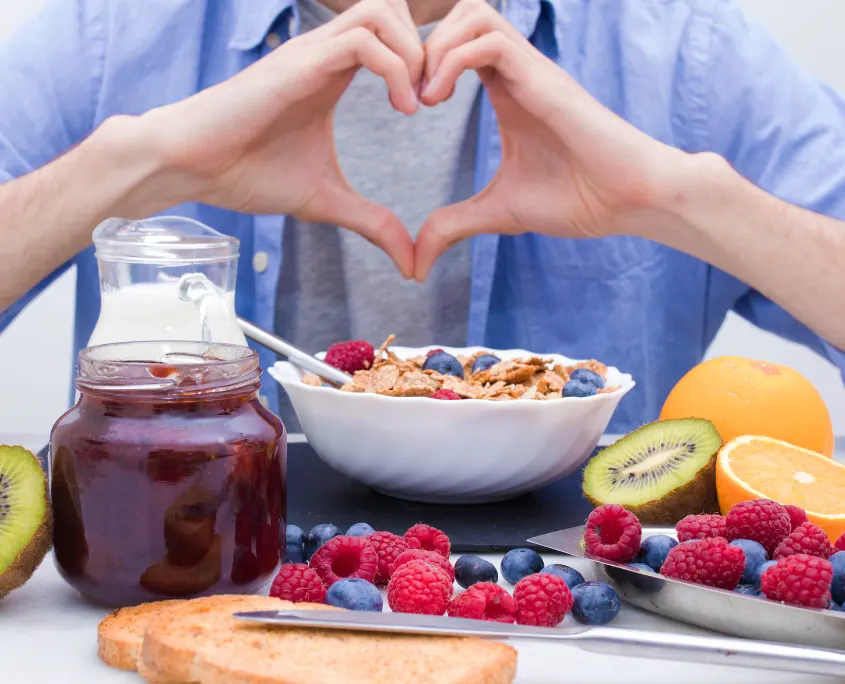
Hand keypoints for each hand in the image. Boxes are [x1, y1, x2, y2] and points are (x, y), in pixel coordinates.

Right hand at [138, 0, 423, 276]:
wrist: (189, 166)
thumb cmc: (246, 173)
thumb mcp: (326, 201)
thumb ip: (373, 224)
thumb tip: (411, 264)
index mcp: (333, 73)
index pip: (391, 32)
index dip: (424, 61)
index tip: (433, 106)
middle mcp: (324, 53)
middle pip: (392, 5)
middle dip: (428, 45)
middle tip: (433, 97)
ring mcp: (310, 54)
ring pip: (381, 10)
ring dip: (414, 52)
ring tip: (417, 104)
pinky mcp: (297, 66)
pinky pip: (361, 41)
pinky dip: (395, 69)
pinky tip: (403, 110)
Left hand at [414, 0, 687, 279]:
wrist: (631, 200)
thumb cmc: (578, 199)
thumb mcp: (498, 213)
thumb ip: (454, 226)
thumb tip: (416, 263)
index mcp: (506, 90)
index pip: (458, 41)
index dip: (423, 61)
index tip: (407, 106)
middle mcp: (518, 71)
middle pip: (462, 11)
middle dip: (422, 43)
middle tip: (409, 93)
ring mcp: (532, 70)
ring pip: (473, 12)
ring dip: (435, 47)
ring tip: (424, 97)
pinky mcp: (545, 80)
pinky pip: (490, 41)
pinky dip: (452, 61)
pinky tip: (438, 102)